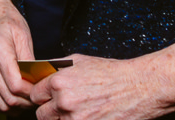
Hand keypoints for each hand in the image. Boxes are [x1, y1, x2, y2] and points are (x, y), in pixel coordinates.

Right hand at [0, 0, 36, 111]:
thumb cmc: (9, 21)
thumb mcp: (24, 36)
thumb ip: (30, 61)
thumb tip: (39, 81)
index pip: (15, 84)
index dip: (31, 92)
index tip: (41, 89)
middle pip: (8, 97)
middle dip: (25, 102)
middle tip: (38, 97)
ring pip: (0, 102)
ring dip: (16, 106)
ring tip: (28, 99)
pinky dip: (6, 104)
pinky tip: (17, 98)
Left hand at [28, 45, 174, 119]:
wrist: (140, 87)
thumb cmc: (112, 72)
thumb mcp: (79, 61)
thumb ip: (57, 69)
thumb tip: (42, 75)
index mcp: (59, 82)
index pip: (34, 95)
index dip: (41, 96)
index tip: (47, 97)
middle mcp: (64, 102)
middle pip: (42, 115)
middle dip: (50, 111)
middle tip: (63, 107)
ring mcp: (75, 119)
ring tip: (79, 111)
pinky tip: (88, 116)